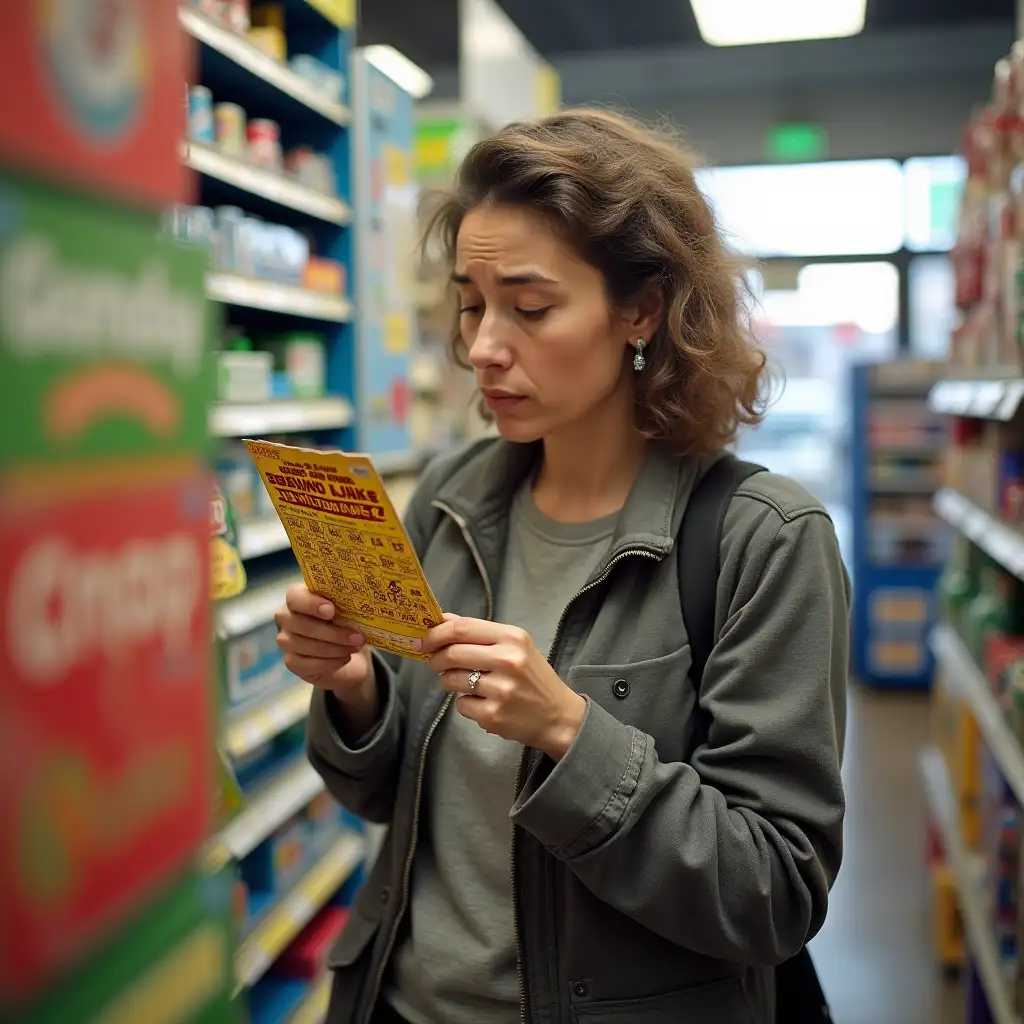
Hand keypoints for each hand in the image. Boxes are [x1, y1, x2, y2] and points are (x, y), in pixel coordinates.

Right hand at [275, 585, 372, 695]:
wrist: (345, 647)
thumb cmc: (343, 620)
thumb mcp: (346, 608)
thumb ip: (344, 603)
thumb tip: (355, 604)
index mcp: (298, 597)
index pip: (295, 597)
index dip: (311, 604)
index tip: (332, 611)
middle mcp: (286, 617)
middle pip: (302, 625)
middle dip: (333, 633)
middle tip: (357, 637)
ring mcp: (286, 640)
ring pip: (307, 646)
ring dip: (336, 648)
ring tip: (355, 647)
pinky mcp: (291, 662)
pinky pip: (310, 664)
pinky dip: (332, 662)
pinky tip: (346, 657)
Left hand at [419, 615, 586, 759]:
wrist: (558, 716)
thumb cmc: (532, 676)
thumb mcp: (514, 646)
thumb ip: (478, 633)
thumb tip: (441, 620)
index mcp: (513, 638)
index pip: (462, 628)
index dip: (436, 634)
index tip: (421, 640)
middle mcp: (508, 661)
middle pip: (452, 653)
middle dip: (436, 659)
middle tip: (435, 664)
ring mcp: (501, 690)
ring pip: (452, 680)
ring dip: (449, 682)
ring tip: (466, 684)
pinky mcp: (493, 715)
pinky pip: (461, 705)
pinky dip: (465, 704)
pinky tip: (483, 703)